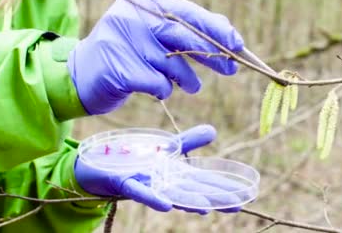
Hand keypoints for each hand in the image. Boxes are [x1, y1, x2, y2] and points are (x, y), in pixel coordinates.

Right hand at [68, 0, 243, 114]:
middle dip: (210, 53)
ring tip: (191, 86)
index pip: (186, 12)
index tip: (237, 43)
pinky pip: (157, 83)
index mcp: (141, 3)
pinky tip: (158, 89)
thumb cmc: (125, 56)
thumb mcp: (153, 37)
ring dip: (186, 79)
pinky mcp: (116, 68)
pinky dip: (163, 90)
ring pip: (171, 63)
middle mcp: (130, 16)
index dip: (215, 28)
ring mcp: (120, 41)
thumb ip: (185, 31)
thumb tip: (227, 33)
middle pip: (181, 34)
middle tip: (230, 68)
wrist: (79, 77)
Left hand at [74, 125, 241, 214]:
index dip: (223, 188)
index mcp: (175, 175)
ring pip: (171, 194)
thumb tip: (214, 132)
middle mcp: (164, 183)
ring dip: (188, 201)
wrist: (97, 165)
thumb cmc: (133, 160)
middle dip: (213, 198)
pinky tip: (167, 205)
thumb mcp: (165, 148)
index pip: (204, 181)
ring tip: (208, 208)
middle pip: (193, 191)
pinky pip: (141, 192)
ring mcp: (147, 185)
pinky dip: (154, 198)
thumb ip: (188, 142)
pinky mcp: (126, 184)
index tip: (244, 196)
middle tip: (236, 205)